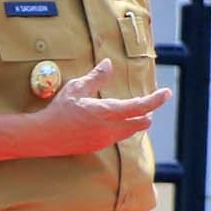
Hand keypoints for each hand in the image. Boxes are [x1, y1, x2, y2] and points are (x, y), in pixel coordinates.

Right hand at [31, 60, 171, 155]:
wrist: (44, 136)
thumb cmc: (59, 110)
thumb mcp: (76, 88)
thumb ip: (96, 77)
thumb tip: (109, 64)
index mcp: (107, 113)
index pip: (140, 107)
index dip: (155, 100)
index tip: (166, 93)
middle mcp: (110, 129)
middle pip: (142, 122)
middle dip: (147, 112)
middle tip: (146, 101)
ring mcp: (105, 140)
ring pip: (131, 131)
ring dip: (135, 120)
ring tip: (132, 109)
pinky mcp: (99, 147)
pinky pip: (118, 136)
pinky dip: (122, 128)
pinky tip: (112, 121)